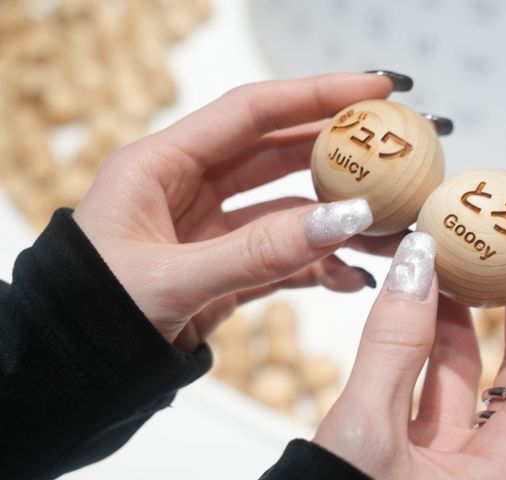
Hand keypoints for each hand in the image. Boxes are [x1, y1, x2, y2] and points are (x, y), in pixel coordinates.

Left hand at [73, 73, 401, 350]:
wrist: (76, 375)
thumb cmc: (94, 314)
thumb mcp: (171, 279)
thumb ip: (258, 251)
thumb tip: (343, 218)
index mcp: (161, 166)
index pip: (250, 113)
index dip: (315, 95)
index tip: (375, 91)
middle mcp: (191, 189)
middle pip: (281, 154)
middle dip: (341, 152)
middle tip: (399, 151)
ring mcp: (214, 230)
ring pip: (291, 210)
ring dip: (340, 219)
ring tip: (391, 228)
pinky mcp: (229, 268)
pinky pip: (286, 256)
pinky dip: (321, 265)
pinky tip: (353, 277)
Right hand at [314, 204, 505, 478]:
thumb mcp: (365, 436)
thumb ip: (390, 348)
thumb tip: (415, 261)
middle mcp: (493, 456)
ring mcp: (455, 450)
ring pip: (474, 362)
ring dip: (464, 302)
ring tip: (456, 246)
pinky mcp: (418, 444)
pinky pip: (431, 377)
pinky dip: (423, 331)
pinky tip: (415, 294)